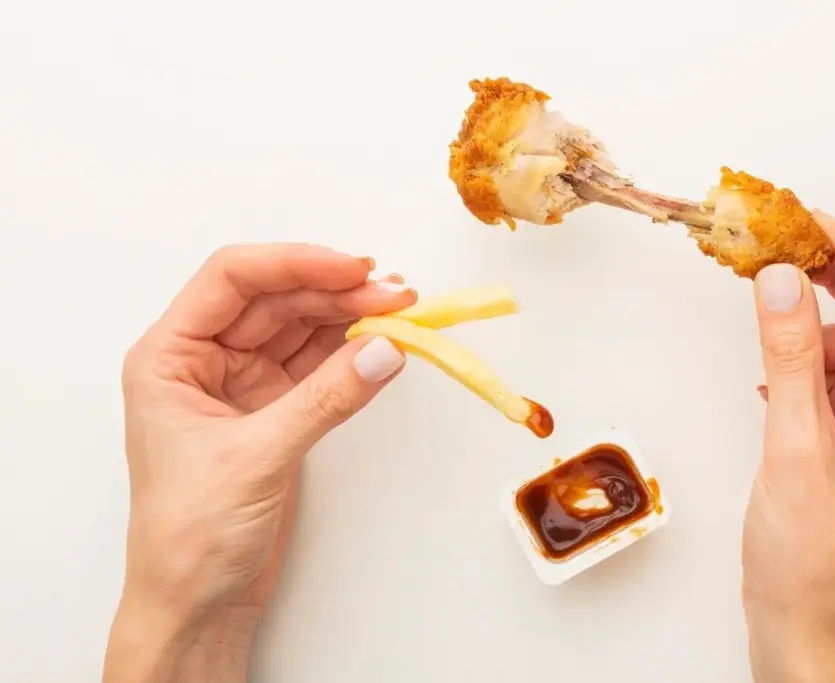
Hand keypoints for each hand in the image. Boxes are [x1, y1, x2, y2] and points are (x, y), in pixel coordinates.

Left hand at [103, 244, 416, 682]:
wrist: (198, 603)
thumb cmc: (190, 535)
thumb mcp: (257, 457)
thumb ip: (325, 399)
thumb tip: (385, 349)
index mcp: (170, 356)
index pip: (232, 279)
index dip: (294, 263)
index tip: (352, 269)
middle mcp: (205, 359)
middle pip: (276, 299)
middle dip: (335, 291)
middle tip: (395, 295)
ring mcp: (243, 383)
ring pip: (300, 327)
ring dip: (349, 315)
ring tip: (400, 311)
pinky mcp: (276, 409)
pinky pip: (318, 363)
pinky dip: (351, 351)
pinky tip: (382, 342)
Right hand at [743, 214, 834, 682]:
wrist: (802, 628)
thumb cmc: (817, 566)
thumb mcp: (798, 449)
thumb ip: (790, 357)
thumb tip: (780, 281)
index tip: (820, 229)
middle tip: (785, 247)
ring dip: (812, 337)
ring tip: (769, 331)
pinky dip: (803, 372)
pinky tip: (772, 383)